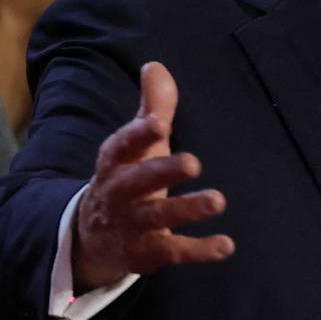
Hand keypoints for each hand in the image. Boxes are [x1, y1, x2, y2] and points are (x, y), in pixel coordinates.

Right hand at [71, 61, 233, 290]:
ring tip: (218, 200)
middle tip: (193, 162)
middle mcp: (119, 194)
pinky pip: (173, 251)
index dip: (139, 134)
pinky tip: (227, 245)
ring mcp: (132, 225)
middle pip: (139, 181)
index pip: (122, 145)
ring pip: (158, 217)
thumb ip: (152, 107)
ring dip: (187, 209)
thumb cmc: (127, 177)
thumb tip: (155, 65)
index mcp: (116, 162)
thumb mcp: (137, 144)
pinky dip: (199, 250)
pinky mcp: (147, 253)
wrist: (94, 236)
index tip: (160, 122)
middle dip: (163, 172)